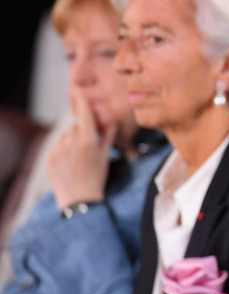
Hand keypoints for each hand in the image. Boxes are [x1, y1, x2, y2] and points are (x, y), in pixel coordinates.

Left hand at [48, 90, 116, 208]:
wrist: (79, 200)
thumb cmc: (96, 179)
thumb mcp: (105, 157)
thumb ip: (107, 138)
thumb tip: (111, 123)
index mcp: (87, 141)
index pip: (84, 115)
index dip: (82, 103)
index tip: (80, 93)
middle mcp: (71, 143)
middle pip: (77, 126)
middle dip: (83, 131)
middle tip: (89, 144)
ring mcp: (59, 149)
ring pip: (66, 136)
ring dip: (72, 140)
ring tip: (79, 157)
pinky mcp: (50, 157)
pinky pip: (58, 145)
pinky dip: (64, 149)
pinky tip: (70, 162)